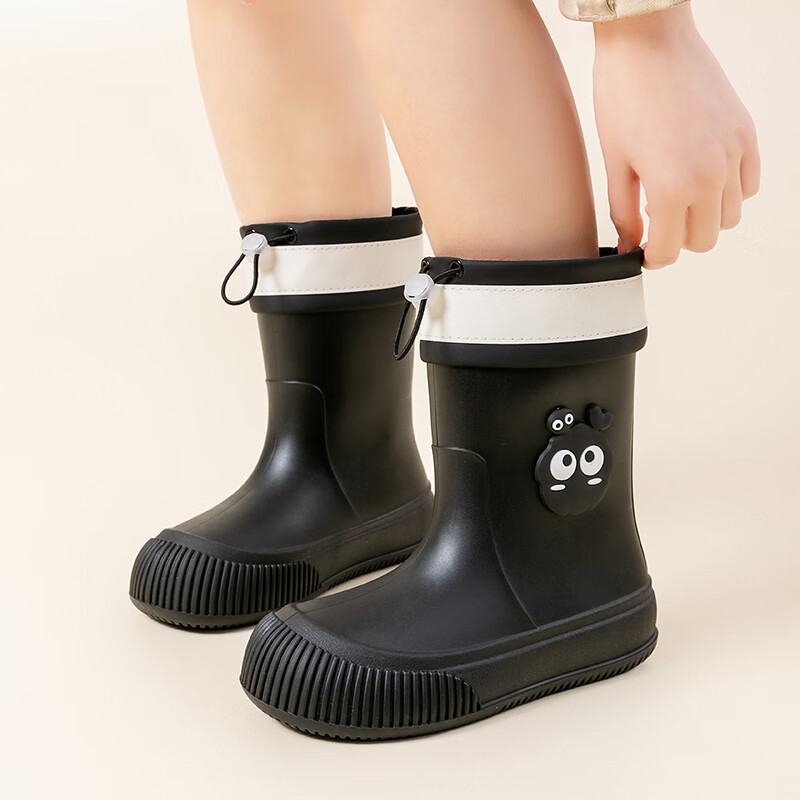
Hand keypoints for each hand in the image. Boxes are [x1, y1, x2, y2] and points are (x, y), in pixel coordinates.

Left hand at [592, 4, 759, 268]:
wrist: (648, 40)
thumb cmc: (622, 97)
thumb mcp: (615, 163)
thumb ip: (624, 213)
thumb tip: (630, 247)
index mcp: (672, 188)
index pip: (670, 251)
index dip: (652, 257)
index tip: (642, 251)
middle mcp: (711, 176)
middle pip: (704, 241)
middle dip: (678, 240)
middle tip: (655, 222)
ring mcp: (734, 154)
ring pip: (730, 217)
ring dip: (704, 218)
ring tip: (676, 197)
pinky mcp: (746, 133)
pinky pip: (749, 185)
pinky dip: (730, 192)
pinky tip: (701, 178)